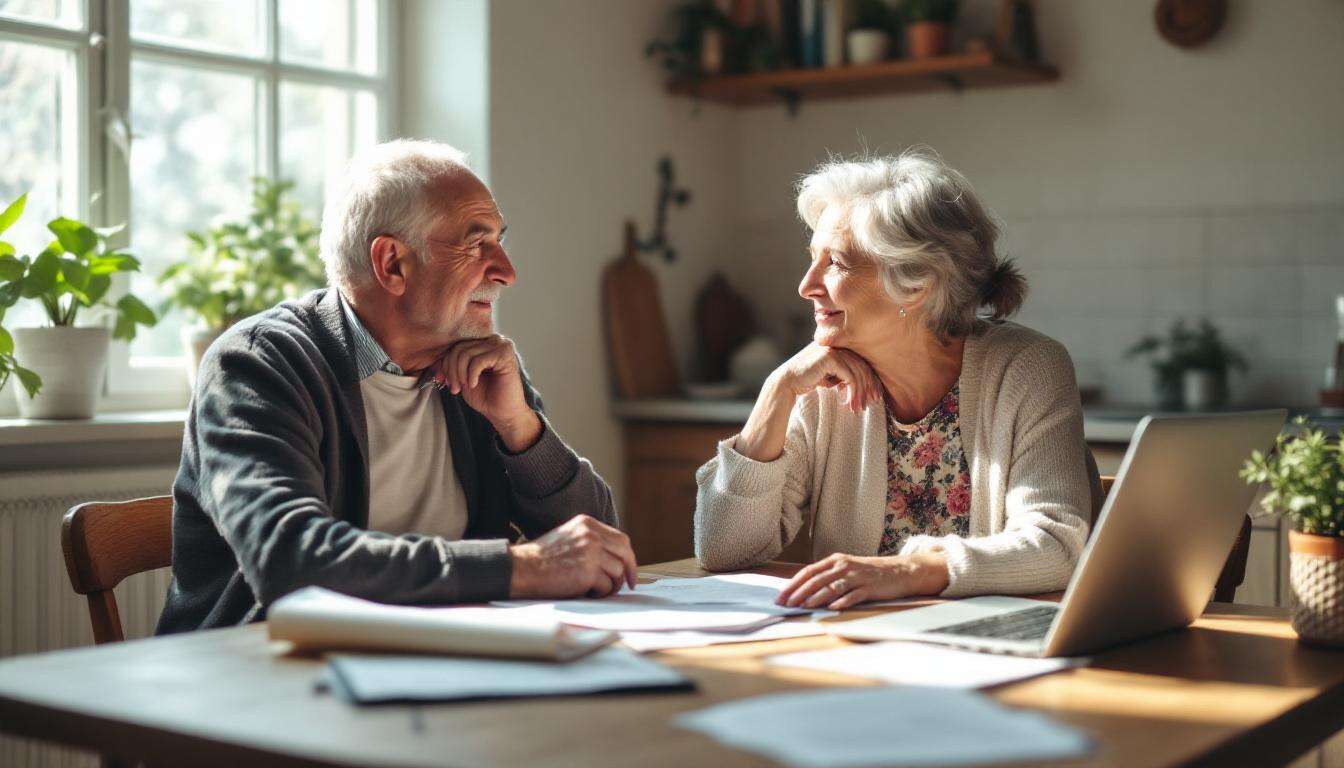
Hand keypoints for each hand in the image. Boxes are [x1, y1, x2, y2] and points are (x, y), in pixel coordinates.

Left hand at [434, 334, 540, 450]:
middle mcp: (494, 339)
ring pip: (466, 354)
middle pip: (460, 348)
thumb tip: (434, 361)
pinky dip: (471, 375)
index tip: (443, 381)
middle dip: (452, 370)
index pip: (456, 345)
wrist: (503, 413)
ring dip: (460, 374)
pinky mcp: (505, 355)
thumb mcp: (462, 377)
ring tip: (464, 387)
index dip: (445, 363)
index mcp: (484, 342)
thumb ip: (451, 365)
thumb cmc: (485, 396)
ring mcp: (501, 345)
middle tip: (454, 388)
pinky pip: (477, 361)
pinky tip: (474, 385)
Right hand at [508, 515, 638, 598]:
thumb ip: (591, 542)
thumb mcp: (569, 538)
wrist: (522, 568)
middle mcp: (591, 535)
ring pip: (617, 572)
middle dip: (629, 571)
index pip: (621, 539)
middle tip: (627, 585)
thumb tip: (616, 559)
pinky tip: (585, 592)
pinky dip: (599, 593)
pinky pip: (606, 586)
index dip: (628, 556)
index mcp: (587, 524)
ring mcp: (591, 552)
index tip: (629, 570)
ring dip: (610, 585)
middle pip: (625, 553)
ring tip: (594, 589)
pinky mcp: (588, 571)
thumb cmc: (542, 559)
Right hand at [773, 343, 881, 413]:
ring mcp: (833, 349)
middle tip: (871, 403)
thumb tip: (864, 385)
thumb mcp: (830, 376)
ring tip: (858, 408)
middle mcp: (837, 344)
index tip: (874, 396)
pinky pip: (849, 376)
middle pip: (863, 366)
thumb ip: (844, 374)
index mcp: (838, 346)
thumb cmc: (807, 381)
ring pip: (858, 372)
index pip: (861, 361)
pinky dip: (853, 391)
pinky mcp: (829, 357)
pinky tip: (848, 402)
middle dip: (869, 387)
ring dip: (860, 393)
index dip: (871, 379)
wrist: (787, 383)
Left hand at [775, 552, 949, 609]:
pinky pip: (853, 595)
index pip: (808, 572)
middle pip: (817, 580)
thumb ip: (826, 577)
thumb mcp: (845, 570)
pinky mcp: (869, 587)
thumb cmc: (868, 573)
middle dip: (799, 593)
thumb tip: (802, 592)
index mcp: (835, 561)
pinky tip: (832, 608)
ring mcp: (857, 576)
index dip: (793, 584)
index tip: (780, 596)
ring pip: (832, 587)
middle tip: (787, 604)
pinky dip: (842, 602)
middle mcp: (843, 566)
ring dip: (816, 598)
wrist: (898, 571)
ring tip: (804, 606)